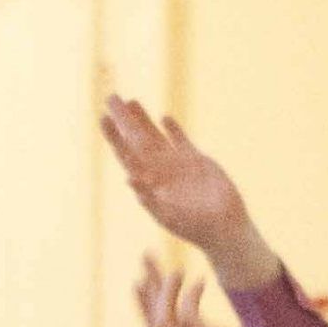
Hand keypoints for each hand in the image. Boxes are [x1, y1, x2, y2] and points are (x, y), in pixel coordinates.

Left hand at [101, 95, 279, 289]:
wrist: (224, 228)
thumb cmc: (194, 227)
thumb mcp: (168, 214)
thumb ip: (148, 197)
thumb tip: (127, 178)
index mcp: (149, 183)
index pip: (126, 154)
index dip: (114, 137)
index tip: (103, 118)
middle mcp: (159, 172)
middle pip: (137, 140)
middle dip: (124, 120)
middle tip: (111, 98)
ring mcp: (177, 165)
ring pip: (155, 136)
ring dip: (142, 120)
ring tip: (131, 101)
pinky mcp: (197, 161)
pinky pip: (180, 140)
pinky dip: (173, 129)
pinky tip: (163, 117)